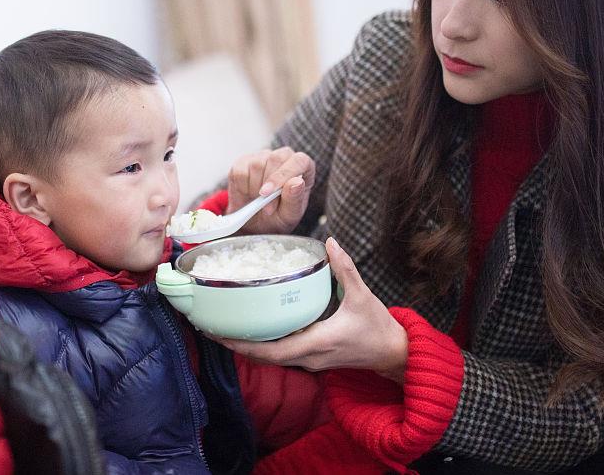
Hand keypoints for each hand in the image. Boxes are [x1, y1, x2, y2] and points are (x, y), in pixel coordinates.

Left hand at [212, 239, 407, 381]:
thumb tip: (330, 242)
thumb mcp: (363, 296)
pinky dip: (262, 344)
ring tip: (223, 326)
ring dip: (246, 345)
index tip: (218, 333)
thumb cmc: (378, 328)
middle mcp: (307, 356)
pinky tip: (251, 328)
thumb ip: (345, 268)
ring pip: (270, 358)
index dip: (241, 345)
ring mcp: (309, 360)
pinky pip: (280, 353)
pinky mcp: (311, 357)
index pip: (270, 352)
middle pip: (262, 357)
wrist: (393, 353)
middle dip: (234, 343)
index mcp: (315, 343)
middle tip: (209, 326)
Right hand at [227, 146, 315, 235]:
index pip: (300, 161)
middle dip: (269, 184)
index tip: (271, 191)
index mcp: (303, 169)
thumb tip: (297, 182)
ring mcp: (263, 158)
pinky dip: (241, 188)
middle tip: (266, 208)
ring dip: (255, 189)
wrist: (254, 224)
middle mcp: (284, 158)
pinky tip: (247, 196)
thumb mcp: (289, 215)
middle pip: (276, 158)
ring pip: (256, 165)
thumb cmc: (278, 217)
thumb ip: (295, 199)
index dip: (287, 173)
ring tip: (258, 202)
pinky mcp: (243, 162)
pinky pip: (240, 172)